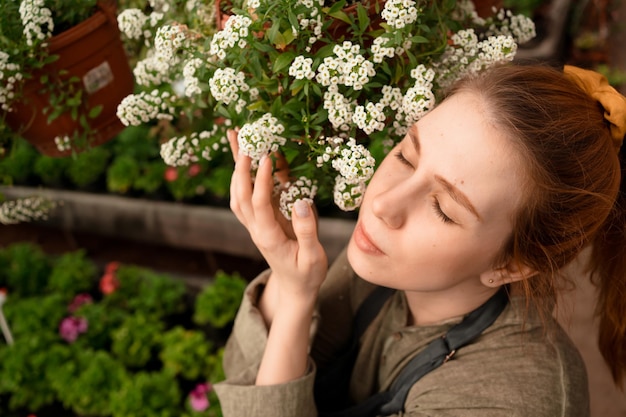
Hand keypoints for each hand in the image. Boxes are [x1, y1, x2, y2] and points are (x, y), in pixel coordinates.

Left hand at [228, 129, 327, 302]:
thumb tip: (302, 202)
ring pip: (238, 194)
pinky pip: (248, 196)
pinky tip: (251, 158)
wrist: (295, 289)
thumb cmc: (307, 274)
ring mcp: (255, 225)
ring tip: (236, 139)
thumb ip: (307, 232)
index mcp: (269, 237)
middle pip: (239, 195)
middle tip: (241, 138)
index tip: (267, 157)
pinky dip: (245, 176)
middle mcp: (256, 229)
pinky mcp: (261, 221)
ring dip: (237, 167)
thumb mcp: (312, 257)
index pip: (259, 204)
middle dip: (239, 166)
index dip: (262, 180)